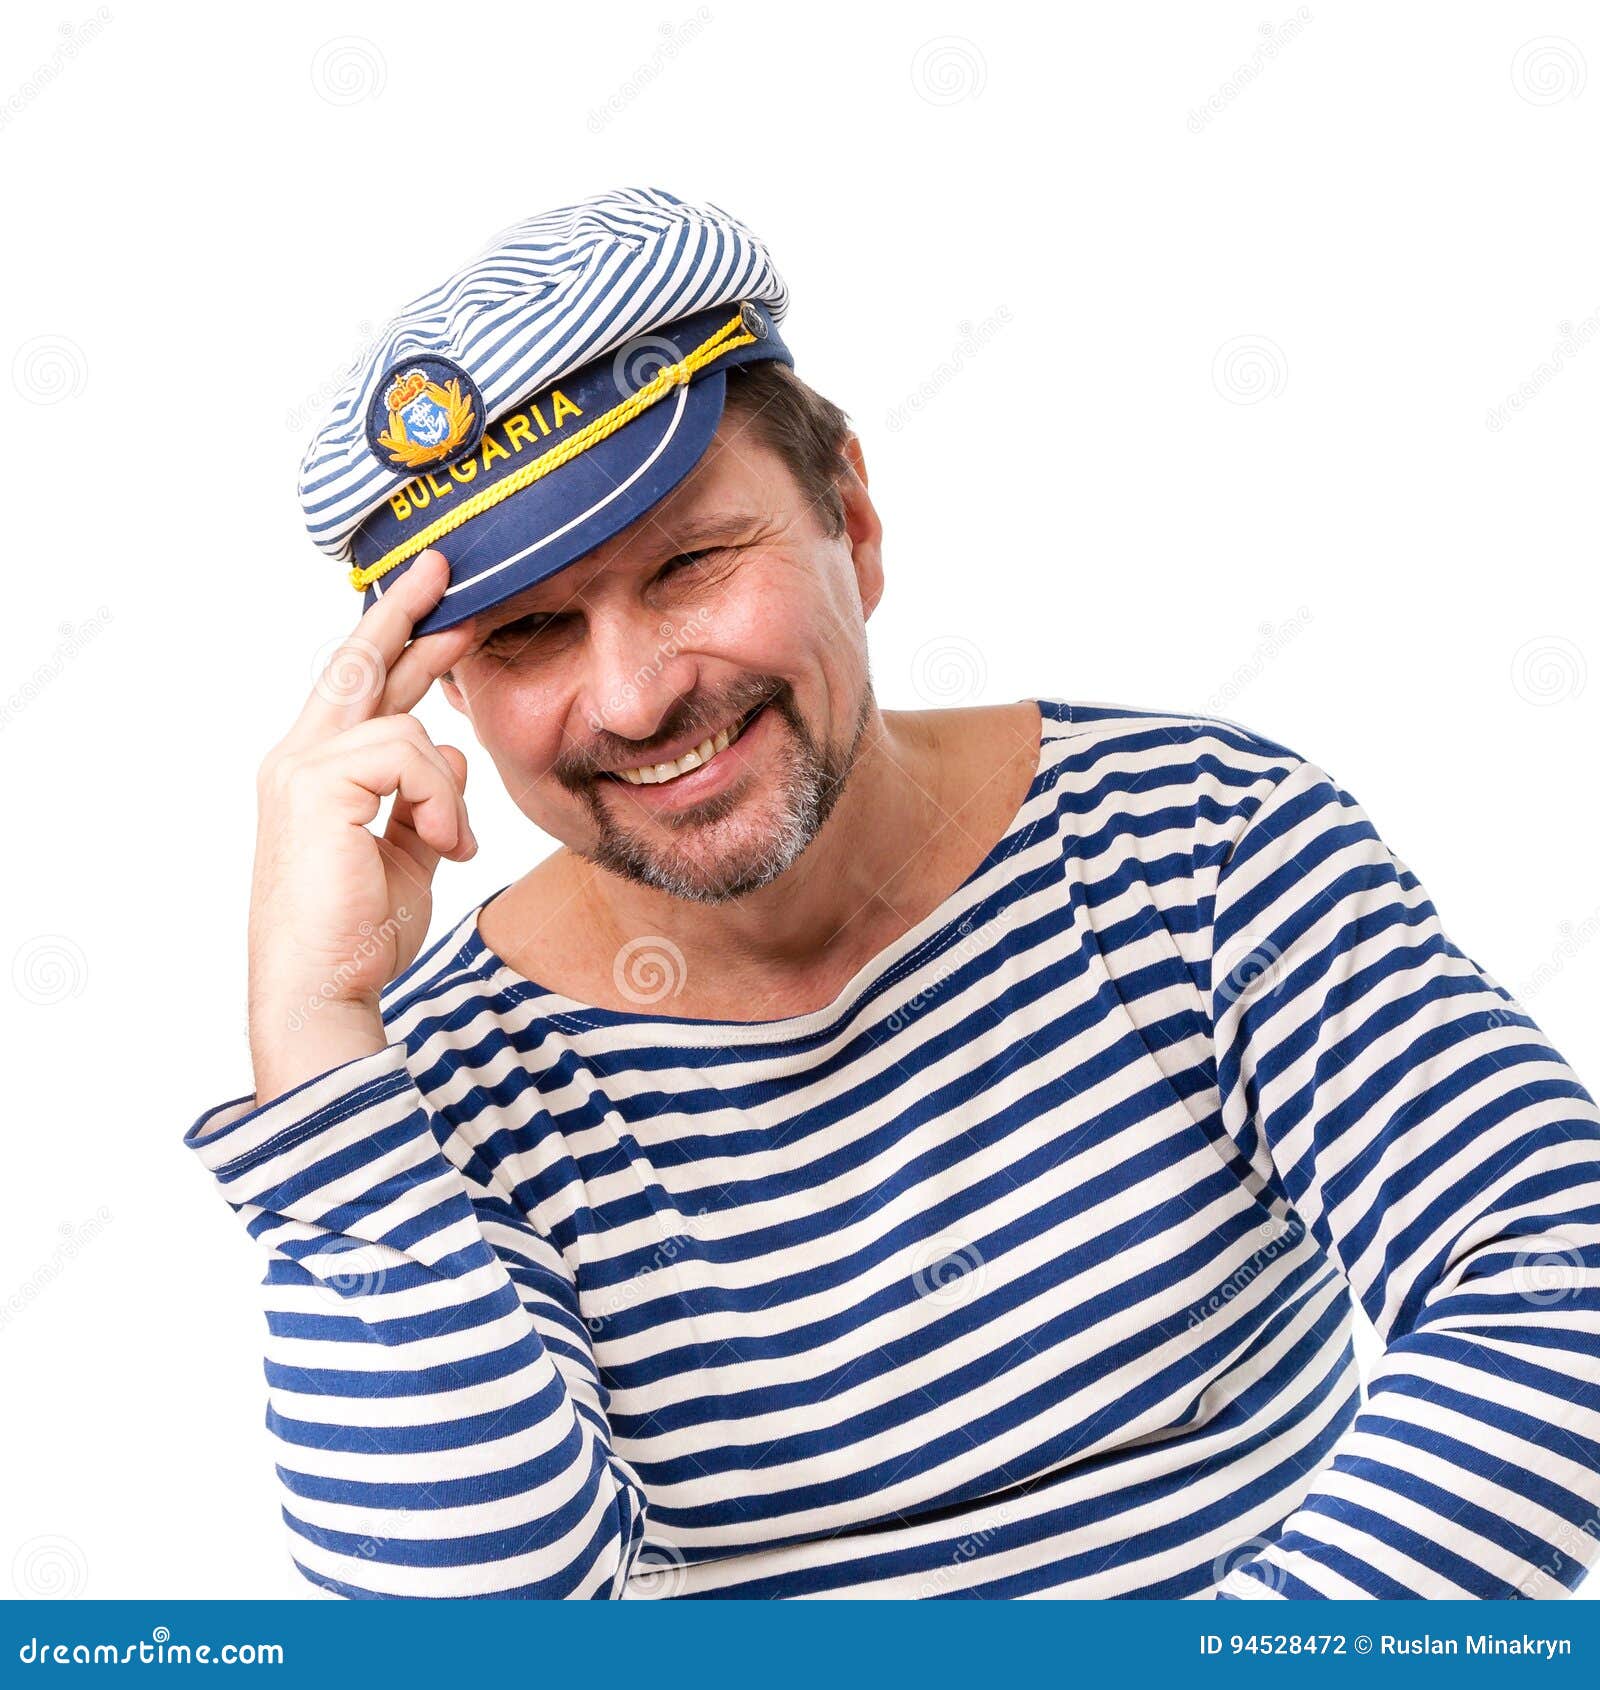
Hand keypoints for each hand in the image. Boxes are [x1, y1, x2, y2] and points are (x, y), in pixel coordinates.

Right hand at [247, 551, 476, 1105]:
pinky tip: (444, 848)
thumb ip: (426, 798)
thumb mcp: (409, 853)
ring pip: (405, 725)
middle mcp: (297, 760)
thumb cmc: (359, 933)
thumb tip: (453, 751)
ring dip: (446, 790)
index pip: (360, 690)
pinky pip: (412, 756)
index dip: (397, 642)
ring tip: (447, 844)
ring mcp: (300, 770)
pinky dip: (442, 802)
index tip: (439, 604)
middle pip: (358, 666)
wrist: (325, 990)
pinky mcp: (317, 787)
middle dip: (404, 614)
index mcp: (316, 773)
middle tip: (444, 565)